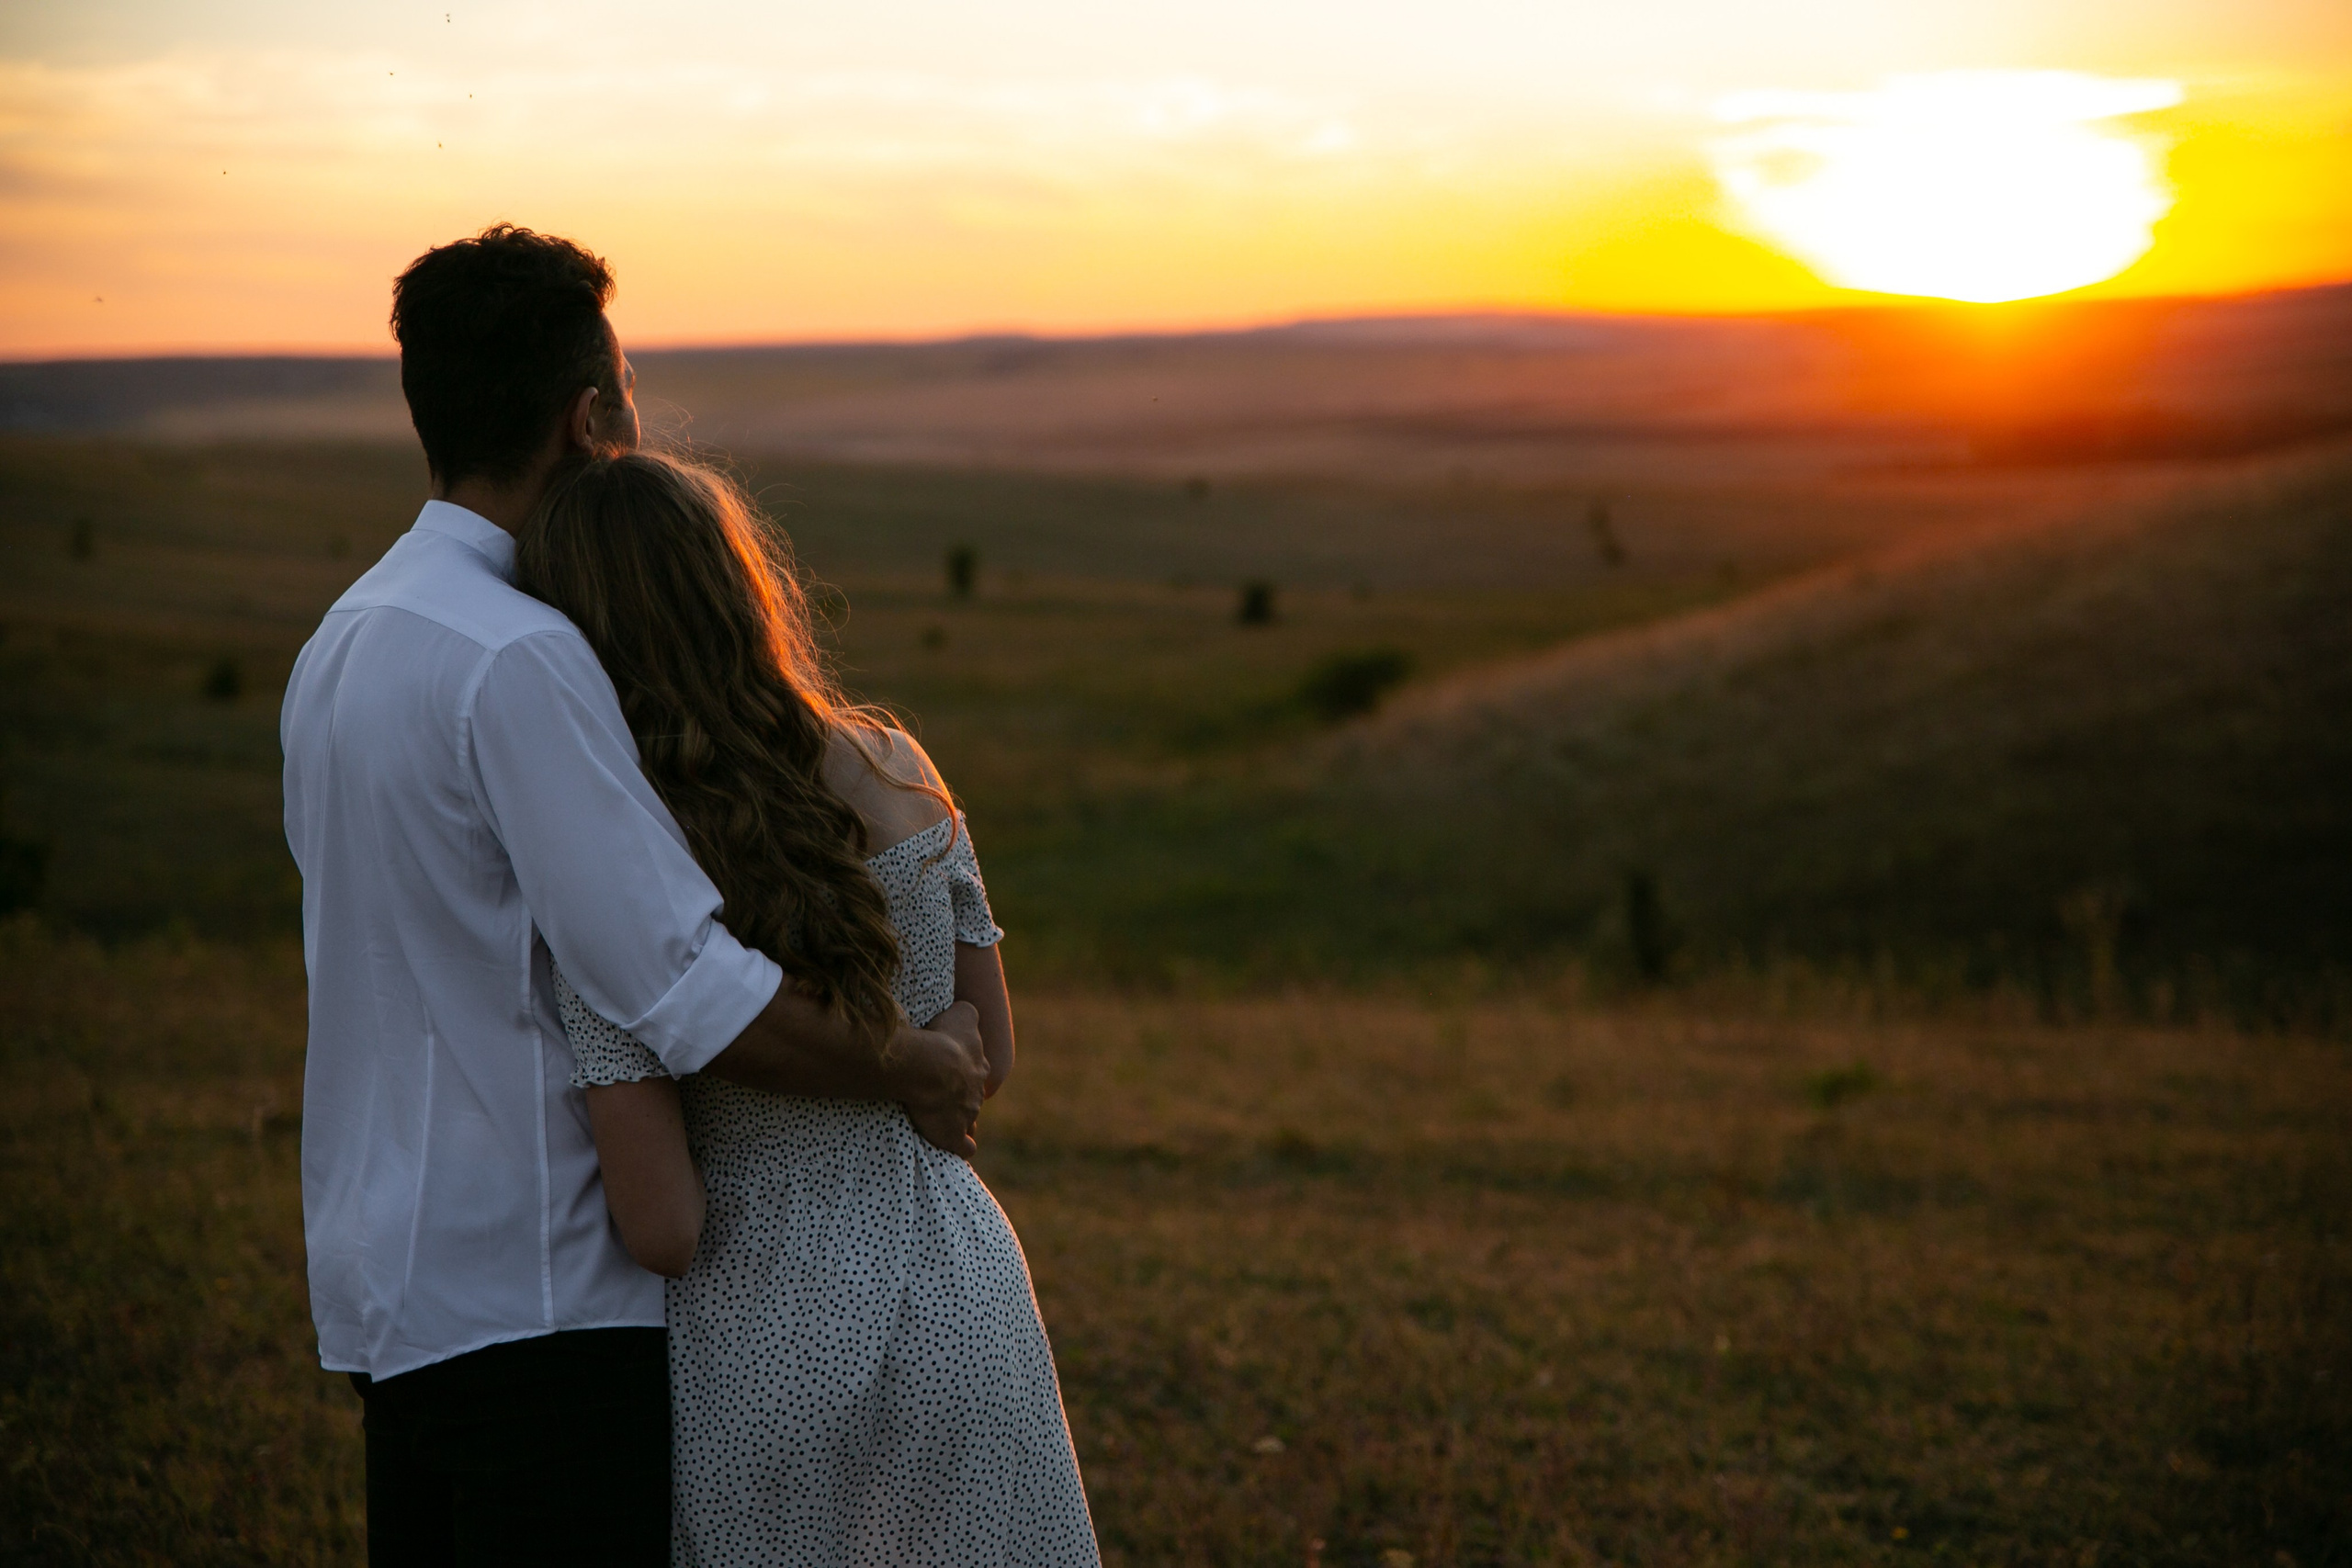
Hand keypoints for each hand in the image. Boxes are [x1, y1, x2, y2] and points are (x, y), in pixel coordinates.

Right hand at [892, 1002, 986, 1158]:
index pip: (975, 1070)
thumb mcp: (963, 1013)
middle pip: (971, 1096)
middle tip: (941, 1094)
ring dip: (959, 1120)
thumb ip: (969, 1013)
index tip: (949, 1070)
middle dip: (961, 1096)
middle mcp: (977, 1092)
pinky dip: (962, 1147)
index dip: (962, 1070)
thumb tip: (969, 1012)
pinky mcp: (953, 1135)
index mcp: (979, 1066)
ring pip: (968, 1120)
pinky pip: (964, 1147)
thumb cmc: (942, 1037)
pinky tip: (955, 1146)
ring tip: (944, 1118)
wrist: (930, 1066)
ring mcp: (968, 1115)